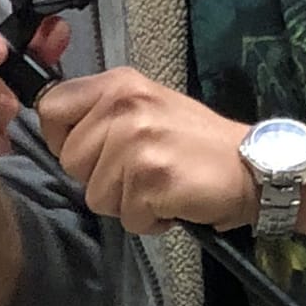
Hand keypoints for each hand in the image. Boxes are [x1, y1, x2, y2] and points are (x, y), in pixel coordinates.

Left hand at [37, 70, 257, 236]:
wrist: (254, 168)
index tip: (93, 152)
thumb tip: (59, 136)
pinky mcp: (152, 177)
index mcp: (119, 84)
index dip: (62, 139)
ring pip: (95, 195)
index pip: (51, 109)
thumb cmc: (197, 144)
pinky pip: (127, 217)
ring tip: (160, 185)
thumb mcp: (147, 107)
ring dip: (127, 203)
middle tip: (142, 172)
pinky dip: (150, 220)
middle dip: (100, 179)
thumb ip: (103, 114)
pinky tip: (173, 200)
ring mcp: (137, 141)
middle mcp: (124, 106)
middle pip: (69, 161)